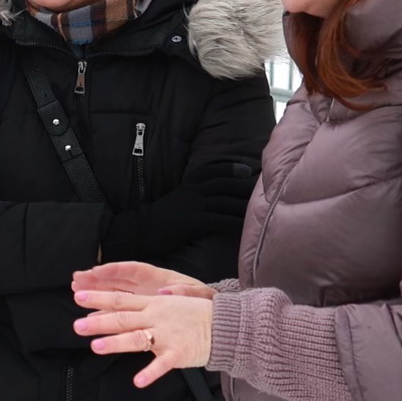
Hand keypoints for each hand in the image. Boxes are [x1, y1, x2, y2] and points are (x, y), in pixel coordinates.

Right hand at [71, 261, 215, 302]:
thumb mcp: (200, 296)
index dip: (114, 270)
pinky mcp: (143, 313)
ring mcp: (143, 299)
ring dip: (97, 292)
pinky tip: (93, 315)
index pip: (132, 270)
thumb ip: (185, 292)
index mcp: (159, 278)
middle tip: (77, 280)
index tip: (96, 271)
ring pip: (116, 294)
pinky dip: (108, 313)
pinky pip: (123, 312)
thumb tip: (166, 291)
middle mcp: (147, 287)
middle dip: (97, 279)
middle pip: (118, 280)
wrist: (211, 318)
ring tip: (77, 291)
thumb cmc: (204, 302)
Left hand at [73, 288, 214, 387]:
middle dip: (98, 322)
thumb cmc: (198, 313)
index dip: (98, 298)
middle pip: (123, 318)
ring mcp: (166, 336)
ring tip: (96, 347)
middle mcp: (156, 317)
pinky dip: (150, 372)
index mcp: (153, 304)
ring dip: (116, 343)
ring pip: (136, 338)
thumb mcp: (175, 300)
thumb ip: (155, 300)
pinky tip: (137, 381)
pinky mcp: (177, 353)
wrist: (225, 325)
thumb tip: (146, 294)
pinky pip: (161, 364)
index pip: (121, 300)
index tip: (78, 296)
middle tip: (76, 326)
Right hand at [101, 159, 256, 261]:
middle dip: (244, 185)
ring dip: (245, 204)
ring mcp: (194, 205)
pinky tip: (247, 227)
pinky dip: (236, 222)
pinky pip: (221, 219)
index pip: (213, 170)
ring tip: (262, 208)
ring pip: (226, 200)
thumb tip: (208, 200)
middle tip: (262, 189)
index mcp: (188, 184)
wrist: (139, 231)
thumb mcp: (175, 201)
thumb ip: (190, 196)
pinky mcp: (195, 221)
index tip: (246, 169)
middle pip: (225, 183)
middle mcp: (193, 191)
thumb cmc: (157, 221)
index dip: (231, 169)